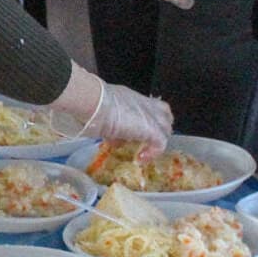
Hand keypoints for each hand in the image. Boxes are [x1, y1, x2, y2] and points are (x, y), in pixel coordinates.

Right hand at [49, 66, 172, 151]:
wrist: (94, 102)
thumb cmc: (91, 105)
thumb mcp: (104, 117)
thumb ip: (113, 127)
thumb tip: (114, 141)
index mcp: (132, 98)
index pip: (150, 106)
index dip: (149, 118)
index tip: (139, 131)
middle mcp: (145, 104)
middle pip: (164, 115)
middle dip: (157, 129)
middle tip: (145, 142)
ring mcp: (151, 115)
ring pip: (166, 128)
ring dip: (156, 140)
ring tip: (145, 151)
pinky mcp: (153, 129)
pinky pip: (161, 143)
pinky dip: (153, 153)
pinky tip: (141, 158)